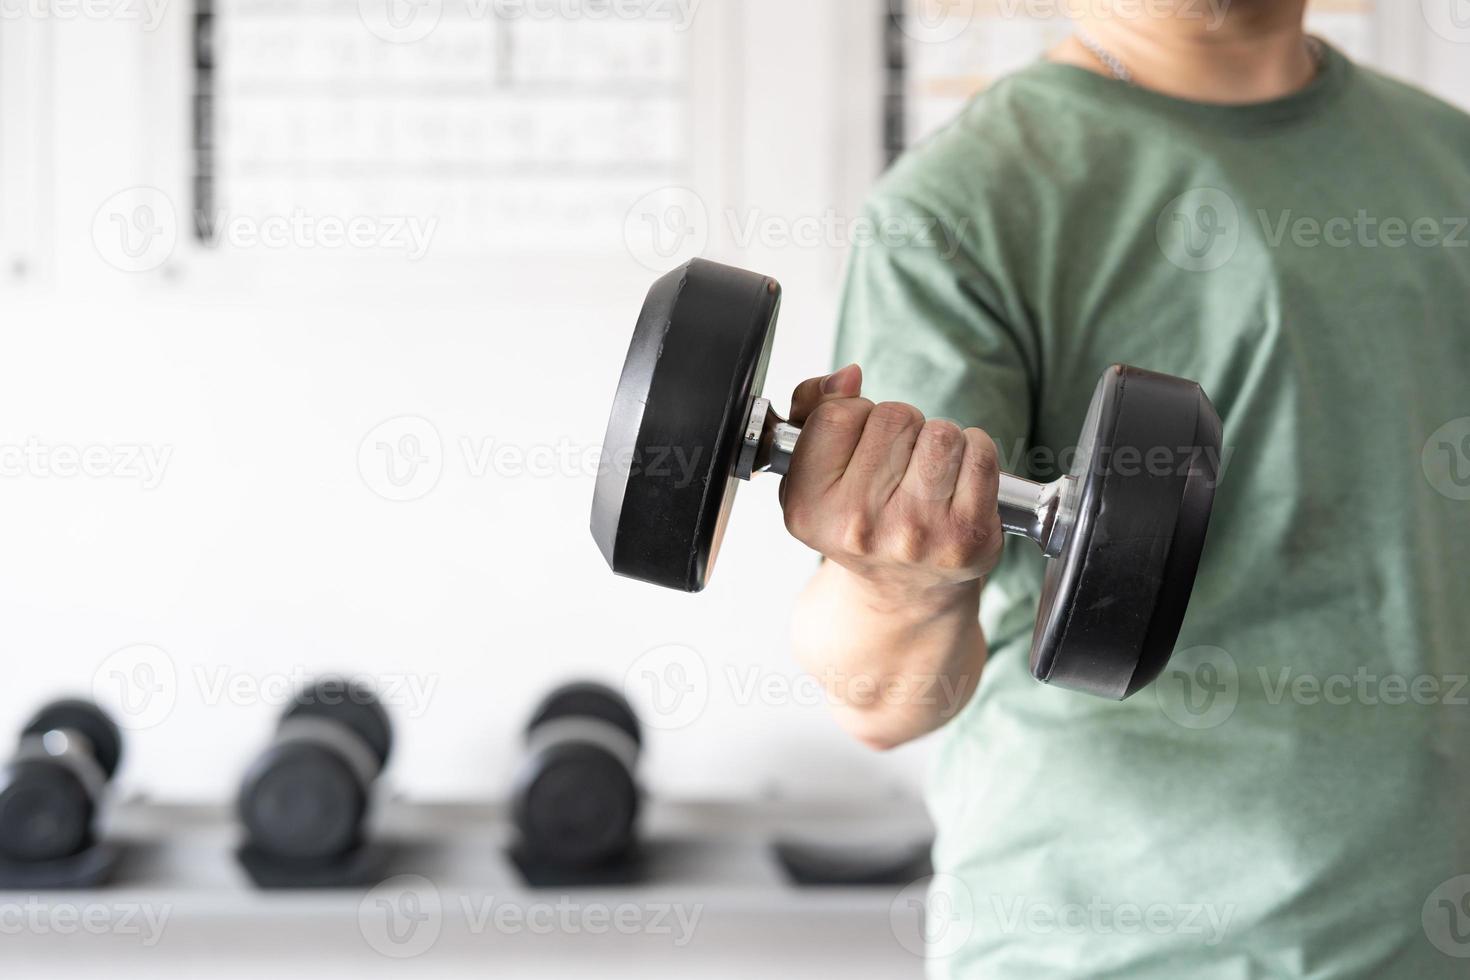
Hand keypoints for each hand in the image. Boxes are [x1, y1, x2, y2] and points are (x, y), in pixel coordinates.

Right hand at [779, 364, 1004, 602]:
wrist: (902, 594)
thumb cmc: (858, 520)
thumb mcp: (811, 474)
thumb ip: (810, 410)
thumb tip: (847, 377)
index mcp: (810, 508)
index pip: (837, 415)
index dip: (856, 416)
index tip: (861, 443)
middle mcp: (859, 525)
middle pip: (893, 416)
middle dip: (901, 427)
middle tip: (897, 463)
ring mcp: (916, 532)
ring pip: (940, 432)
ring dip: (939, 439)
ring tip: (928, 471)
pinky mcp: (967, 536)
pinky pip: (980, 453)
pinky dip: (975, 452)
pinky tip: (959, 478)